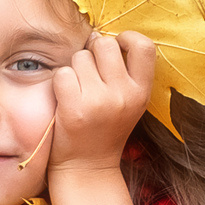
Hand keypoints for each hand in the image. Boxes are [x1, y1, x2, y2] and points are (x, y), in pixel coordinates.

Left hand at [47, 31, 149, 204]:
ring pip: (80, 57)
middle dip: (93, 52)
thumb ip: (125, 72)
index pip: (144, 46)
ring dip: (74, 69)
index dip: (126, 39)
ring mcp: (99, 102)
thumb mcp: (130, 102)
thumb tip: (100, 35)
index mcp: (142, 92)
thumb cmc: (105, 128)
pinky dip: (59, 82)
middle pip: (105, 44)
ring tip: (78, 90)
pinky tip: (65, 98)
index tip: (116, 50)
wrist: (87, 169)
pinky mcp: (74, 109)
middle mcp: (124, 95)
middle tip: (90, 74)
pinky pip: (63, 73)